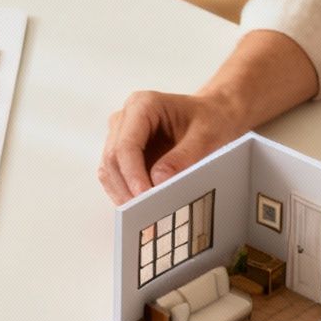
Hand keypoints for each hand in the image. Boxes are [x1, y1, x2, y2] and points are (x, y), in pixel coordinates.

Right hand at [98, 90, 246, 203]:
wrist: (212, 116)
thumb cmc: (211, 120)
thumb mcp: (207, 136)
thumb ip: (184, 157)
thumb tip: (158, 181)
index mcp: (142, 105)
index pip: (126, 144)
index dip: (132, 174)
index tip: (145, 198)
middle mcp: (125, 119)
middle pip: (112, 159)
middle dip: (127, 189)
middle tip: (146, 214)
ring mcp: (120, 137)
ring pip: (108, 171)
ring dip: (123, 195)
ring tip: (145, 215)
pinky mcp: (122, 155)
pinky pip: (115, 179)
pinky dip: (126, 195)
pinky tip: (143, 208)